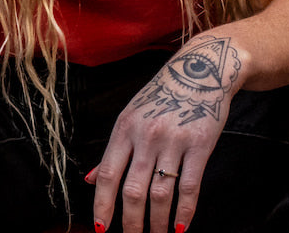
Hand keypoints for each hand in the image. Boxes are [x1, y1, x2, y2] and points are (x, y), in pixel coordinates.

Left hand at [89, 34, 244, 232]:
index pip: (106, 174)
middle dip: (130, 222)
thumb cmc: (160, 97)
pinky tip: (181, 228)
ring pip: (160, 193)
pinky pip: (190, 187)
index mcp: (123, 129)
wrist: (201, 71)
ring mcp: (173, 141)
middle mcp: (145, 136)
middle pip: (132, 189)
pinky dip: (185, 212)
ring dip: (157, 223)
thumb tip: (88, 179)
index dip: (102, 204)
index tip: (101, 228)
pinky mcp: (200, 145)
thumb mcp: (130, 116)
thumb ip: (112, 151)